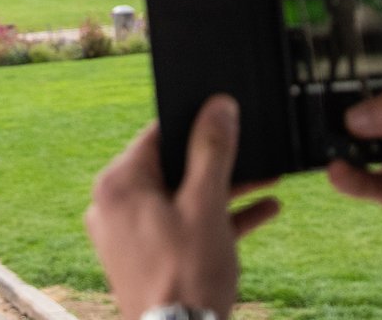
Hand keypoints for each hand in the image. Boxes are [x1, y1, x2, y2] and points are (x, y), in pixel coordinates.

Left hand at [86, 96, 280, 319]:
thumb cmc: (187, 275)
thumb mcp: (207, 204)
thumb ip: (212, 150)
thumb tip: (218, 106)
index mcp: (117, 184)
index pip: (158, 135)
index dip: (196, 123)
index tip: (228, 117)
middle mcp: (112, 206)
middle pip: (172, 168)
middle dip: (219, 162)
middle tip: (256, 150)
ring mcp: (126, 235)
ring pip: (180, 198)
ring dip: (224, 190)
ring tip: (268, 178)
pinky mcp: (142, 258)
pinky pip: (180, 225)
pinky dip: (214, 218)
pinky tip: (261, 211)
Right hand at [326, 32, 381, 218]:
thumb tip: (355, 118)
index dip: (363, 37)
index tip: (329, 27)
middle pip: (363, 93)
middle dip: (336, 90)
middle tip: (305, 83)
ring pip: (356, 138)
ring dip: (336, 136)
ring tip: (317, 130)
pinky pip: (364, 181)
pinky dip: (348, 178)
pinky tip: (338, 171)